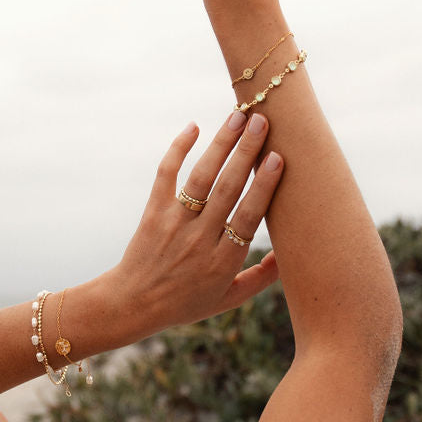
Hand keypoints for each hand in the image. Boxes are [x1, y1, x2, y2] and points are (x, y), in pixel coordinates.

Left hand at [110, 111, 283, 337]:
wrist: (132, 304)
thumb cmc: (186, 302)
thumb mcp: (228, 299)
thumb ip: (261, 277)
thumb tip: (288, 253)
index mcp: (223, 261)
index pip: (247, 217)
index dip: (263, 187)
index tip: (277, 158)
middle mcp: (199, 239)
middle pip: (226, 190)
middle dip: (245, 153)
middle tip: (261, 121)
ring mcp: (174, 224)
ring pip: (200, 178)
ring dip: (219, 145)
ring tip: (237, 117)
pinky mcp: (153, 212)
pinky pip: (165, 176)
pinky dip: (177, 150)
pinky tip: (192, 127)